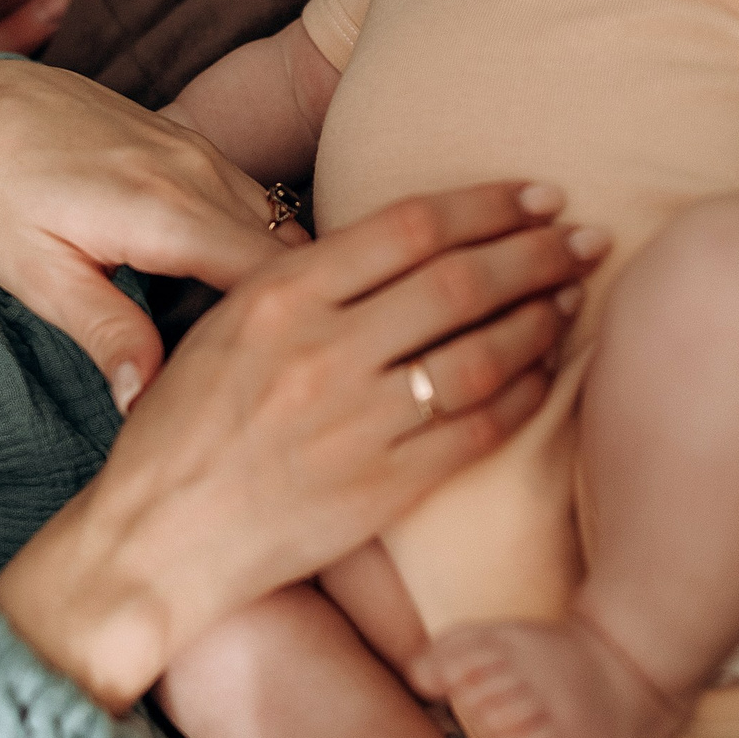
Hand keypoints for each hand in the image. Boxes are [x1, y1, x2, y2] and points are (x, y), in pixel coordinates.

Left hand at [0, 57, 309, 406]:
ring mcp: (204, 154)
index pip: (271, 279)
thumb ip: (105, 333)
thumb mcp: (37, 276)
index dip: (286, 335)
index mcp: (166, 212)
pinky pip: (260, 205)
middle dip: (297, 315)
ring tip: (252, 344)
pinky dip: (264, 250)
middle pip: (294, 257)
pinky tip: (228, 295)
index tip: (270, 385)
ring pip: (286, 229)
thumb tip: (145, 401)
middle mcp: (200, 174)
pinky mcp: (198, 147)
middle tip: (268, 378)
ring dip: (282, 282)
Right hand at [0, 182, 596, 709]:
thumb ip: (306, 283)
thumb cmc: (182, 429)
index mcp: (279, 296)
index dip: (489, 204)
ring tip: (572, 300)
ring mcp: (355, 423)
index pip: (410, 226)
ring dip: (540, 322)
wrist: (152, 543)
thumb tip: (404, 245)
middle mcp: (322, 351)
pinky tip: (546, 376)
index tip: (537, 194)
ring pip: (480, 355)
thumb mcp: (224, 326)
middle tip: (585, 237)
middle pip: (460, 282)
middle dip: (537, 253)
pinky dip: (522, 397)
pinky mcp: (379, 489)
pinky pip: (475, 432)